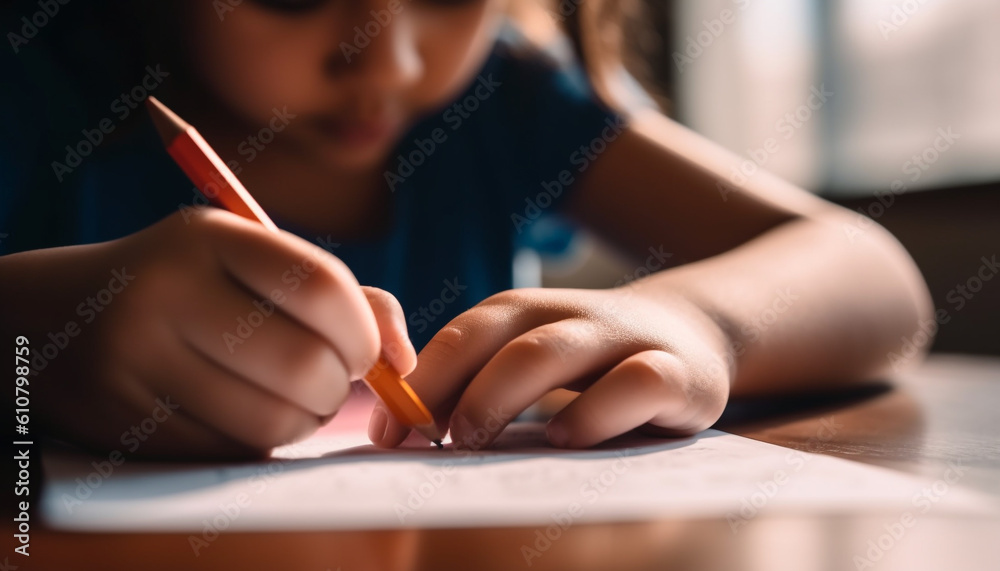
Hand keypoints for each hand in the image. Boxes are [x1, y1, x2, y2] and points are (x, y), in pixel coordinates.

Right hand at [28, 209, 415, 457]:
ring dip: (305, 419)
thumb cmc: (191, 285)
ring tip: (292, 397)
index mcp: (208, 238)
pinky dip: (260, 441)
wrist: (62, 317)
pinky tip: (244, 411)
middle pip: (305, 365)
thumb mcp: (254, 260)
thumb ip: (343, 294)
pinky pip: (233, 451)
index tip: (365, 351)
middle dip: (338, 384)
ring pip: (275, 420)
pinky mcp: (125, 422)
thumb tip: (404, 358)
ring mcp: (137, 361)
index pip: (324, 288)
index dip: (364, 333)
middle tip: (329, 378)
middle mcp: (165, 293)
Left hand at [369, 285, 731, 449]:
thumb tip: (402, 431)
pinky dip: (594, 411)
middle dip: (449, 386)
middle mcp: (570, 315)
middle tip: (426, 438)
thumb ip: (479, 383)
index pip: (461, 335)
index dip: (417, 380)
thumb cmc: (591, 363)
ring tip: (471, 439)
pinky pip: (634, 384)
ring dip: (499, 394)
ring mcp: (624, 339)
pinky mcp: (676, 372)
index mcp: (527, 312)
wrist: (693, 333)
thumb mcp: (533, 359)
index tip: (385, 433)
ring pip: (550, 352)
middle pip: (496, 336)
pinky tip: (565, 439)